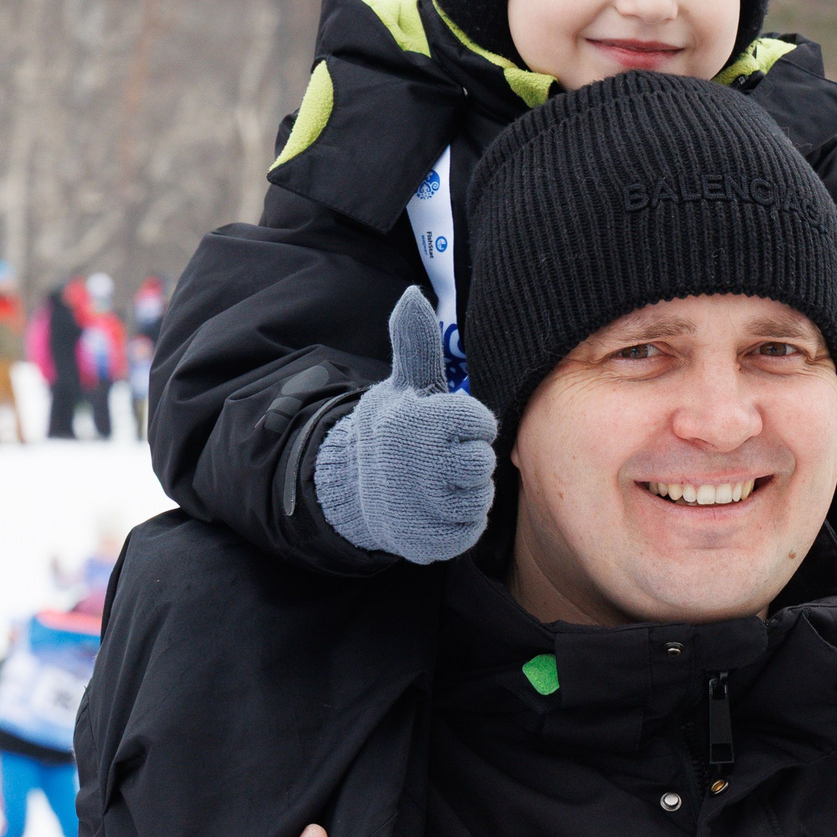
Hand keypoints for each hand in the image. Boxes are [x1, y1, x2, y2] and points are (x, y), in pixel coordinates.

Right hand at [312, 289, 498, 564]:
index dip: (471, 423)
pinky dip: (460, 519)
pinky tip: (438, 506)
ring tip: (438, 480)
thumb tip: (413, 294)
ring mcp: (419, 508)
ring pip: (479, 497)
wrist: (355, 488)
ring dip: (465, 489)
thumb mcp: (404, 385)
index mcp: (413, 423)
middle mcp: (414, 467)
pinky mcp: (427, 542)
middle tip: (442, 455)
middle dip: (467, 457)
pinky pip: (469, 529)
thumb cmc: (395, 430)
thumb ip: (415, 343)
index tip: (450, 425)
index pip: (480, 422)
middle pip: (481, 462)